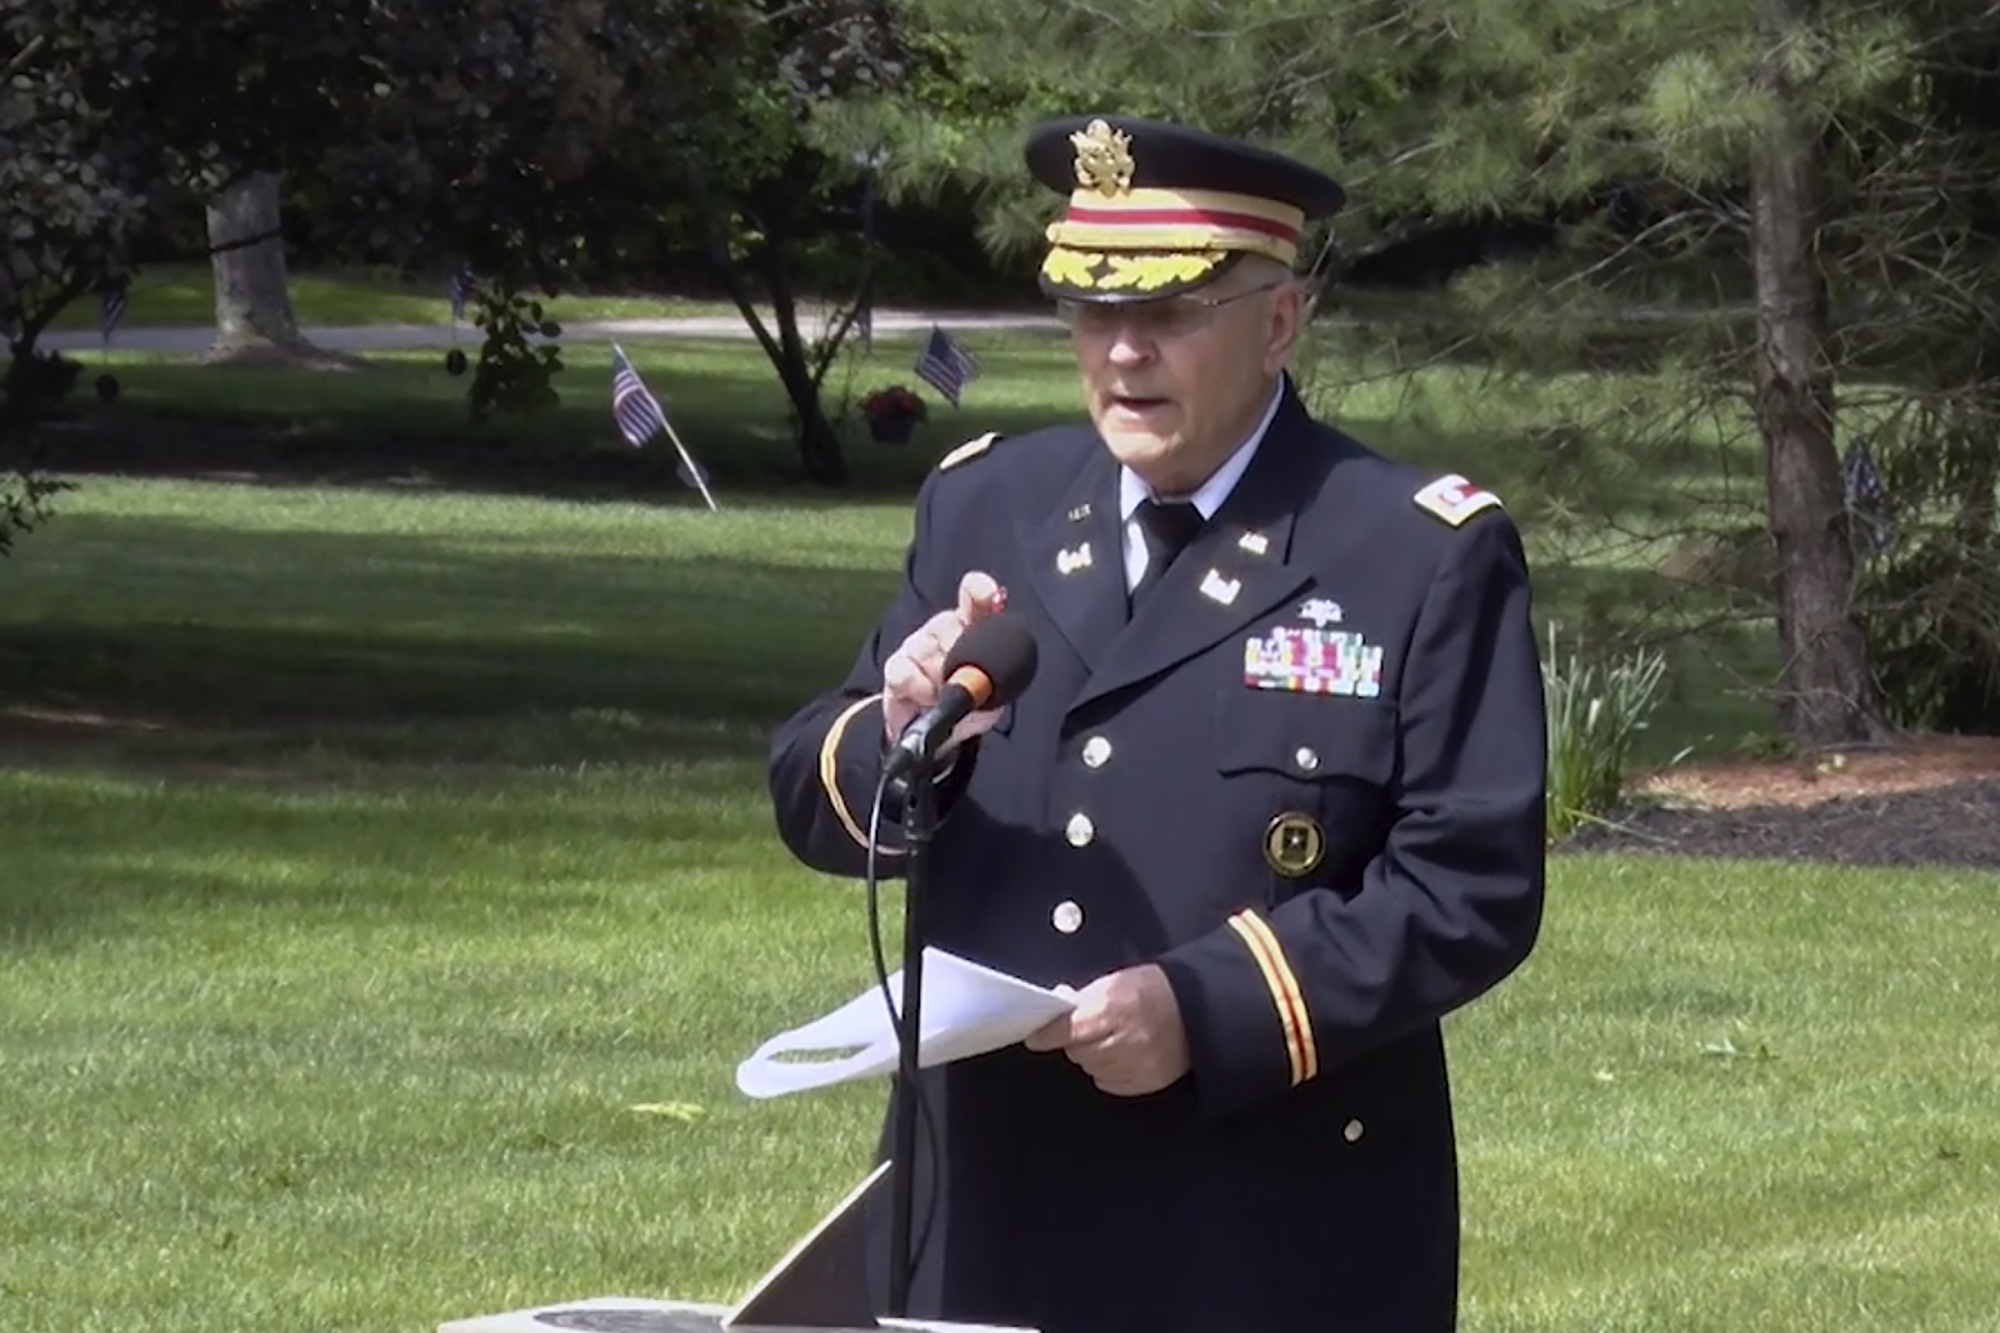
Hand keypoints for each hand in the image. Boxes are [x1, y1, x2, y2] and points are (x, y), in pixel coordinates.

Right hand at [882, 570, 1007, 749]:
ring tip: (946, 695)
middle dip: (960, 654)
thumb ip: (993, 681)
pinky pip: (905, 673)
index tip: (988, 594)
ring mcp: (918, 644)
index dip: (980, 592)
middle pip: (948, 623)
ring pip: (927, 651)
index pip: (976, 598)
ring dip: (939, 680)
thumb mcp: (993, 695)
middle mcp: (944, 628)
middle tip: (967, 678)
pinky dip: (920, 690)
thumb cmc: (970, 705)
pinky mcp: (895, 665)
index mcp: (975, 627)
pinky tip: (928, 699)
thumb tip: (979, 677)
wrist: (939, 736)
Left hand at [1024, 964, 1189, 1095]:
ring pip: (1092, 1068)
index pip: (1066, 1029)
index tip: (1035, 1037)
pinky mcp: (1145, 1081)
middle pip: (1077, 1052)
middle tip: (1090, 1030)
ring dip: (1093, 1057)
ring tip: (1110, 1039)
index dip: (1047, 1034)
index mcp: (1112, 1006)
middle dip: (1077, 1042)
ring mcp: (1136, 1063)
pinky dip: (1108, 1070)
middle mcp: (1122, 1038)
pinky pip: (1109, 1082)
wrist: (1198, 1008)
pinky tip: (1122, 1054)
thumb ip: (1084, 999)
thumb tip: (1055, 1014)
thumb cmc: (1154, 989)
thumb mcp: (1115, 981)